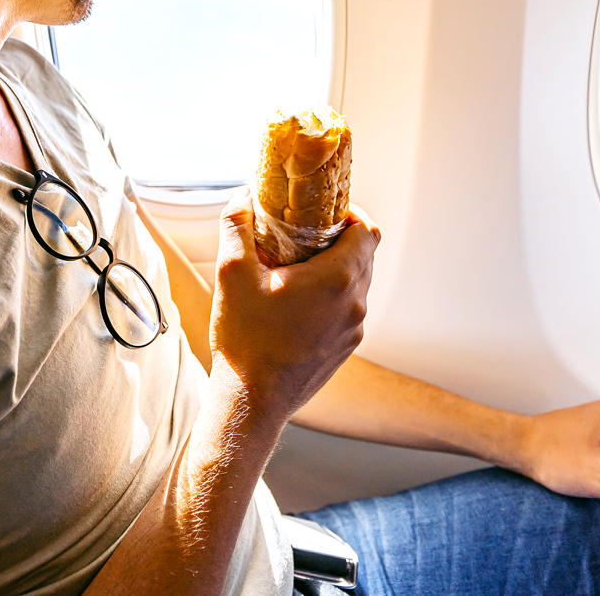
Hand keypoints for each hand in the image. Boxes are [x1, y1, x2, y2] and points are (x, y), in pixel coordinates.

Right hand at [208, 190, 378, 423]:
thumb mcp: (232, 273)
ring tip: (297, 269)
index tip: (321, 214)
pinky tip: (296, 303)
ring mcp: (353, 330)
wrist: (252, 402)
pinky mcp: (345, 349)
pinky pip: (347, 311)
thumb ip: (237, 226)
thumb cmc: (244, 339)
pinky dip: (331, 298)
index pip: (366, 230)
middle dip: (339, 239)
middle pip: (365, 255)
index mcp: (337, 279)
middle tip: (303, 235)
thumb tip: (241, 196)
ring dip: (335, 269)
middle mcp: (355, 304)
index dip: (349, 214)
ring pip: (357, 284)